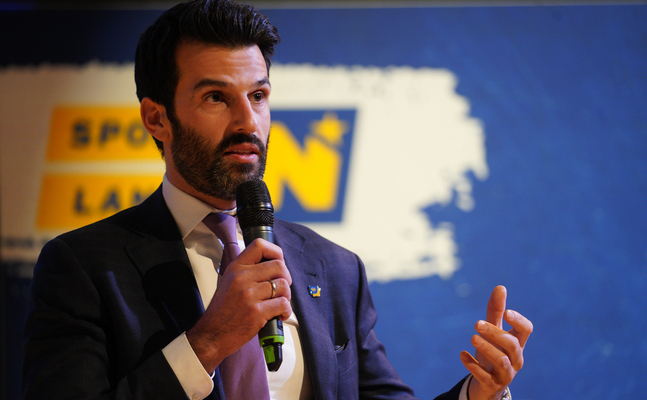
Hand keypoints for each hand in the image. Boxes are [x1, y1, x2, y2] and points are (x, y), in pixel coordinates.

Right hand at [186, 238, 291, 372]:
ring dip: (287, 296)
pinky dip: (286, 311)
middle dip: (286, 277)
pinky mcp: (257, 312)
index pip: (259, 245)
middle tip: (282, 288)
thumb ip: (247, 270)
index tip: (278, 263)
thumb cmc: (223, 310)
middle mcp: (242, 277)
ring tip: (279, 304)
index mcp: (236, 267)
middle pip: (279, 266)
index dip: (275, 252)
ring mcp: (249, 295)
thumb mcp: (229, 281)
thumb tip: (272, 264)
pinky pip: (283, 304)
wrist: (212, 335)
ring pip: (283, 285)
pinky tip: (280, 315)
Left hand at [459, 286, 532, 399]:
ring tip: (472, 338)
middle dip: (495, 333)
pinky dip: (473, 366)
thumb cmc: (493, 352)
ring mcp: (506, 374)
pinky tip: (462, 355)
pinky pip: (485, 377)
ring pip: (502, 361)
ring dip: (486, 348)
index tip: (506, 313)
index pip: (526, 330)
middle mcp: (515, 359)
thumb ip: (496, 311)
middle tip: (477, 324)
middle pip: (512, 344)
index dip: (519, 321)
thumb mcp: (494, 331)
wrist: (488, 384)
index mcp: (517, 343)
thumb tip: (501, 287)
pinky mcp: (493, 385)